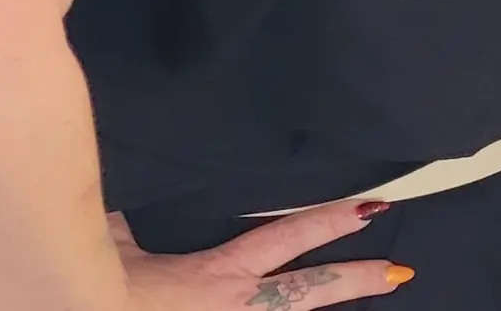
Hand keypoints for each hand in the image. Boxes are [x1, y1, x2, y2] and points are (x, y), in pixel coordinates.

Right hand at [117, 201, 409, 308]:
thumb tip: (122, 201)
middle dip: (357, 280)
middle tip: (401, 273)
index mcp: (221, 274)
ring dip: (331, 306)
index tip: (372, 208)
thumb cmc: (99, 286)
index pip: (289, 234)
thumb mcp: (116, 245)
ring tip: (381, 291)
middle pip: (312, 290)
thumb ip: (129, 226)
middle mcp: (240, 306)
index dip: (332, 220)